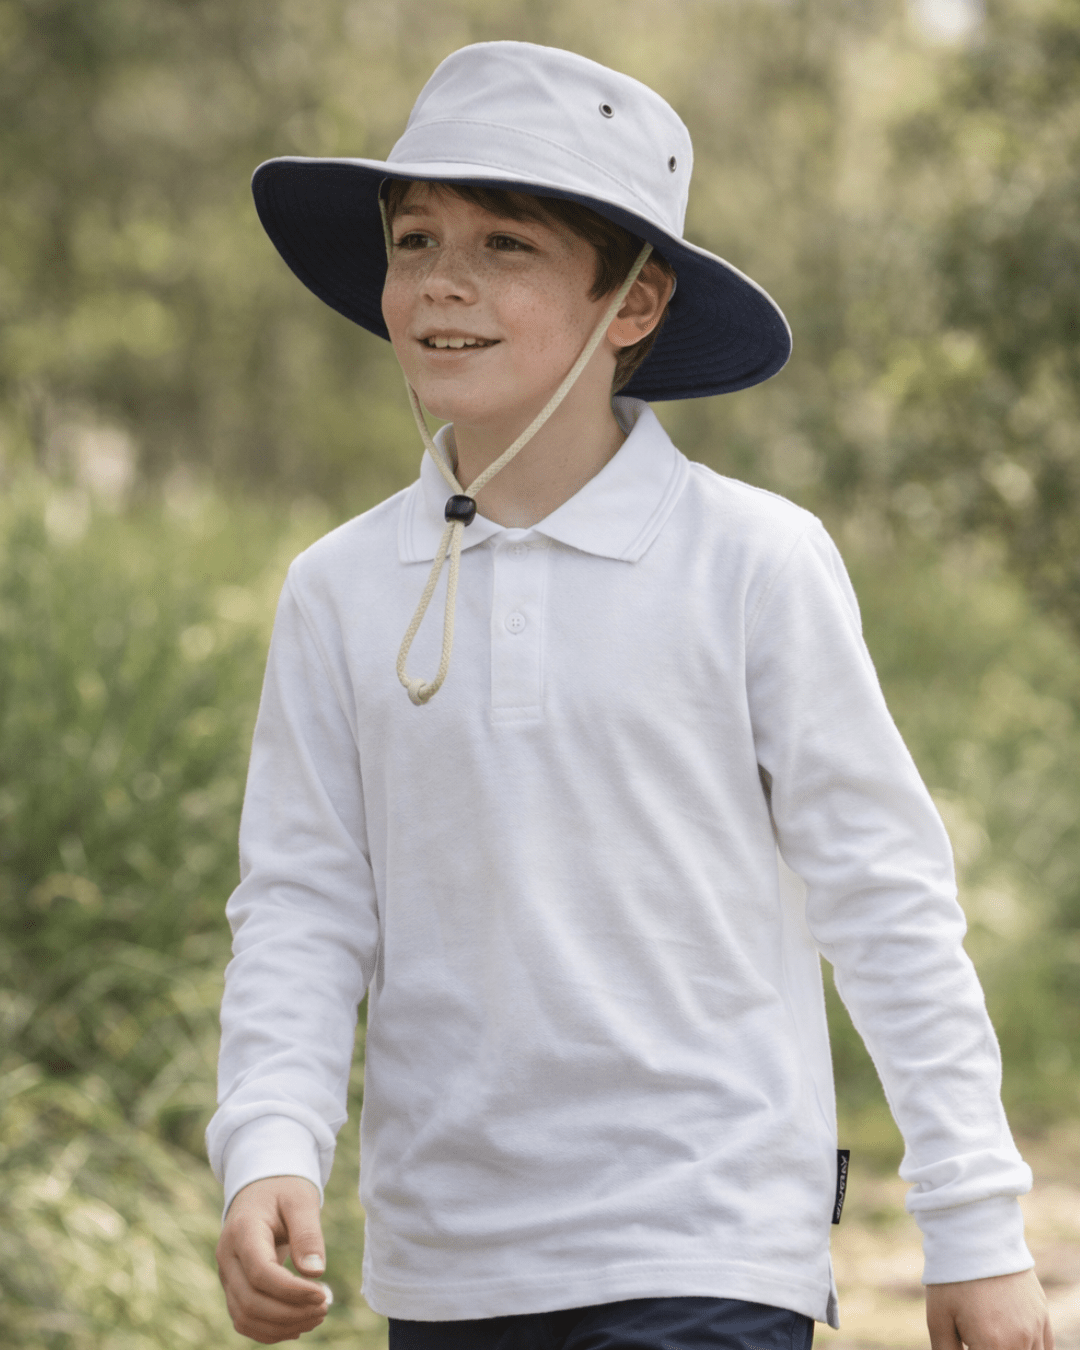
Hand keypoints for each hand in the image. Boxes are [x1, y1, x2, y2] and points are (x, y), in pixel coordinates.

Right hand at [216, 1175, 330, 1343]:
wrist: (261, 1190)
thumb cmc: (283, 1191)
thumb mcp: (300, 1200)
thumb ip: (307, 1233)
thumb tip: (315, 1273)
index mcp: (242, 1231)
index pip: (261, 1273)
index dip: (292, 1291)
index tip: (323, 1294)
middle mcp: (227, 1257)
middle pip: (250, 1302)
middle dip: (290, 1313)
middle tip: (324, 1309)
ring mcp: (227, 1275)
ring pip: (245, 1317)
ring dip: (282, 1326)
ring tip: (316, 1317)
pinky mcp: (233, 1288)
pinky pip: (245, 1320)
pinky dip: (271, 1330)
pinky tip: (299, 1325)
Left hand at [927, 1268, 1052, 1349]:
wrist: (975, 1234)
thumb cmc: (952, 1278)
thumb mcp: (938, 1319)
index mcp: (993, 1345)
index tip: (968, 1342)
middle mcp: (1020, 1340)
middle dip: (991, 1348)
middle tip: (976, 1335)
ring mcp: (1035, 1327)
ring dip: (1011, 1349)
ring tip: (989, 1331)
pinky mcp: (1042, 1313)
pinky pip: (1045, 1347)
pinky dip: (1030, 1348)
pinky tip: (1011, 1340)